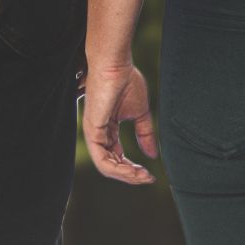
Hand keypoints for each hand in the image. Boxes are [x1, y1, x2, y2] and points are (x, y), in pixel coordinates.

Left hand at [78, 57, 160, 184]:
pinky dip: (119, 169)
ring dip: (126, 175)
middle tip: (148, 178)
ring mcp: (93, 134)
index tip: (150, 175)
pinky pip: (102, 160)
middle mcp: (98, 134)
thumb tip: (152, 156)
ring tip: (142, 176)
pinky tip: (133, 170)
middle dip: (131, 175)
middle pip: (112, 165)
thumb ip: (145, 134)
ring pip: (106, 167)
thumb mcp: (140, 113)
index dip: (133, 169)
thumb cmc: (126, 81)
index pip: (117, 157)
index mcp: (108, 130)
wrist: (116, 65)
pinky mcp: (92, 132)